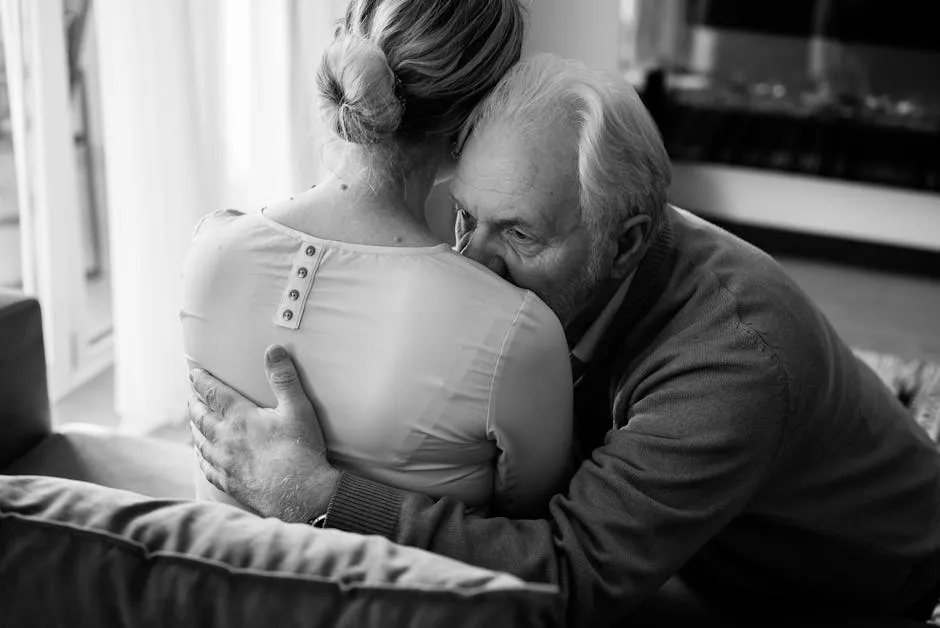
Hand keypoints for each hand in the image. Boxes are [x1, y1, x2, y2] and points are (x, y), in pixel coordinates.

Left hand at [188, 345, 339, 521]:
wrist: (301, 494)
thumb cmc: (301, 450)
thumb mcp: (298, 409)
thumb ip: (284, 378)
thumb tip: (274, 350)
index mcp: (241, 418)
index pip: (214, 394)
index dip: (202, 381)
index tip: (194, 373)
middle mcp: (225, 439)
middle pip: (201, 417)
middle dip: (194, 403)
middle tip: (191, 395)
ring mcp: (224, 463)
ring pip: (200, 441)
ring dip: (194, 428)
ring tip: (193, 421)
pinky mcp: (228, 482)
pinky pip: (206, 466)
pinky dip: (200, 456)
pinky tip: (201, 454)